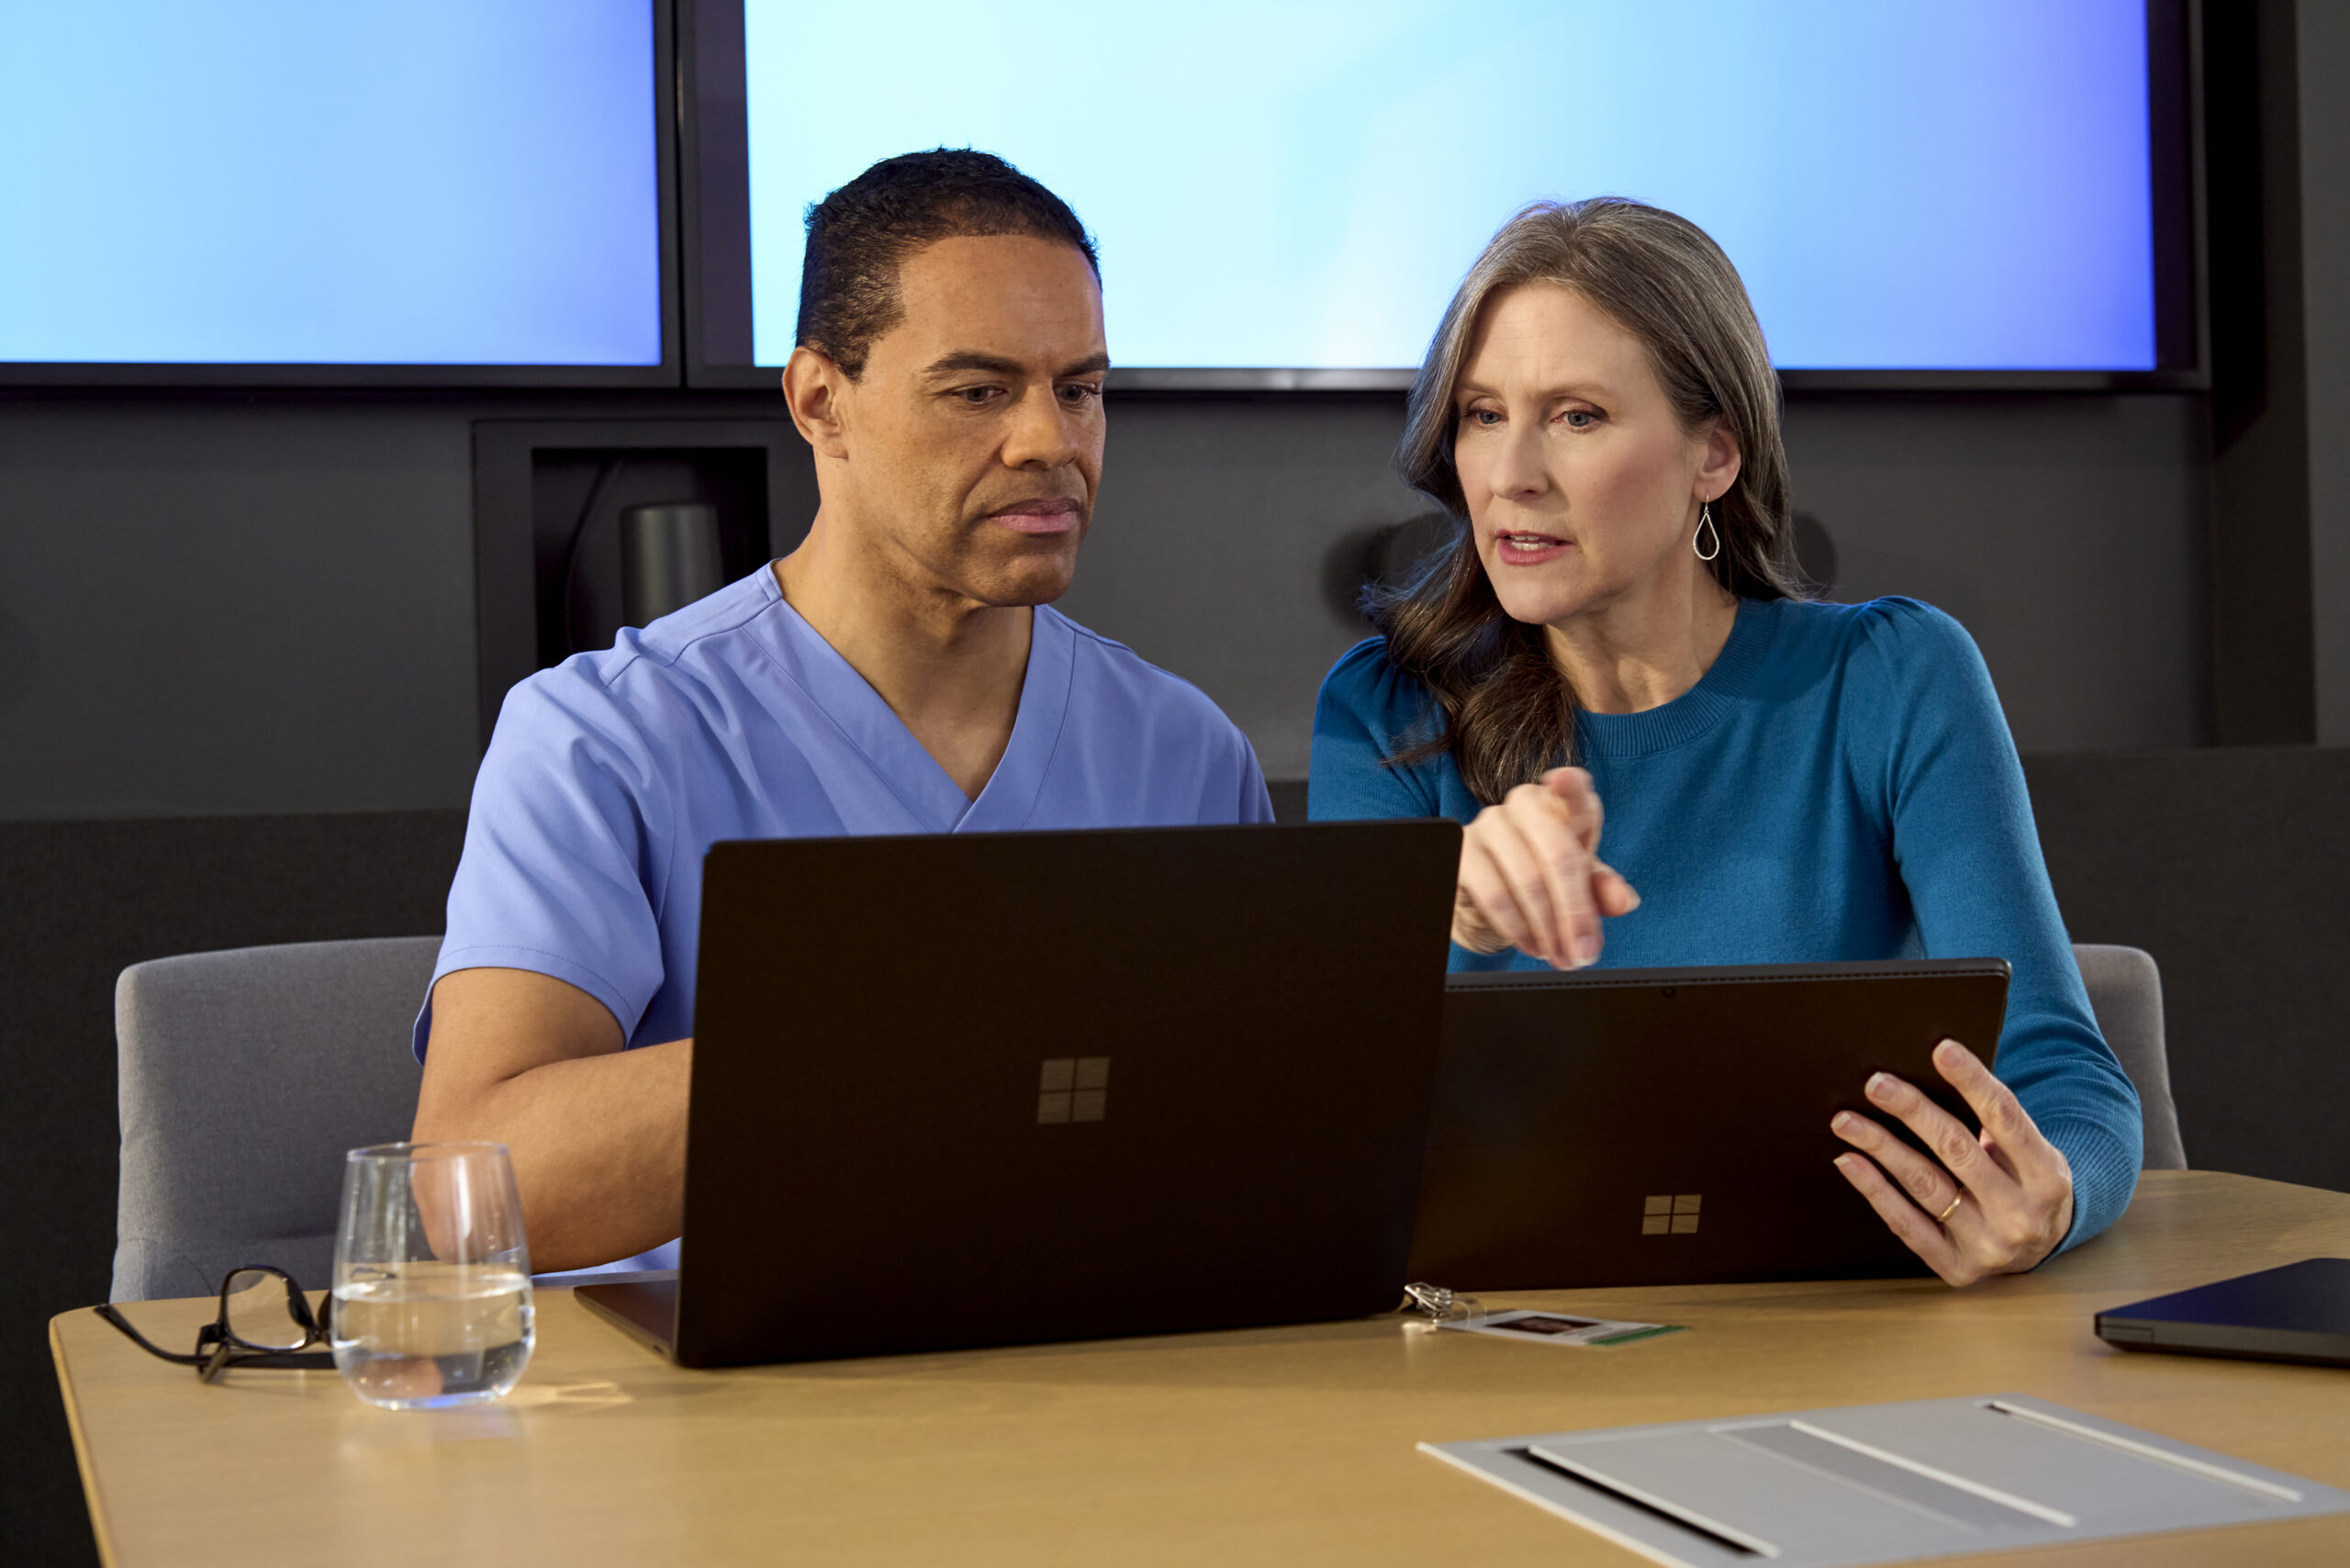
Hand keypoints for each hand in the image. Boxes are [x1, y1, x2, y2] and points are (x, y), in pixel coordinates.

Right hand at [1452, 766, 1639, 967]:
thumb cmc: (1545, 879)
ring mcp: (1489, 824)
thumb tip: (1624, 901)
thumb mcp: (1581, 884)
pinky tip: (1530, 943)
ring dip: (1548, 928)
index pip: (1572, 788)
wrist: (1493, 902)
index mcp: (1563, 803)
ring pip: (1527, 879)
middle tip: (1583, 952)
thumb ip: (1604, 889)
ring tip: (1559, 955)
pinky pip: (1493, 893)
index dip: (1569, 785)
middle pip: (1558, 853)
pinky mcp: (1461, 851)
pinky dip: (1516, 927)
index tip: (1564, 781)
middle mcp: (1525, 804)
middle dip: (1575, 912)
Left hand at [1830, 1039, 2074, 1285]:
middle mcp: (2021, 1214)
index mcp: (2047, 1176)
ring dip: (1881, 1147)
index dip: (1973, 1082)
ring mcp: (1989, 1245)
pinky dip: (1875, 1190)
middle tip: (1877, 1083)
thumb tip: (1930, 1074)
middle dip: (1913, 1112)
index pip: (2006, 1118)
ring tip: (1848, 1120)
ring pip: (1925, 1185)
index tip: (1941, 1049)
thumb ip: (1994, 1121)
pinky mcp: (1957, 1267)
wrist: (2041, 1247)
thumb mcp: (2030, 1152)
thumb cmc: (2025, 1182)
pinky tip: (1851, 1162)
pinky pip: (1907, 1225)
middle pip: (1957, 1150)